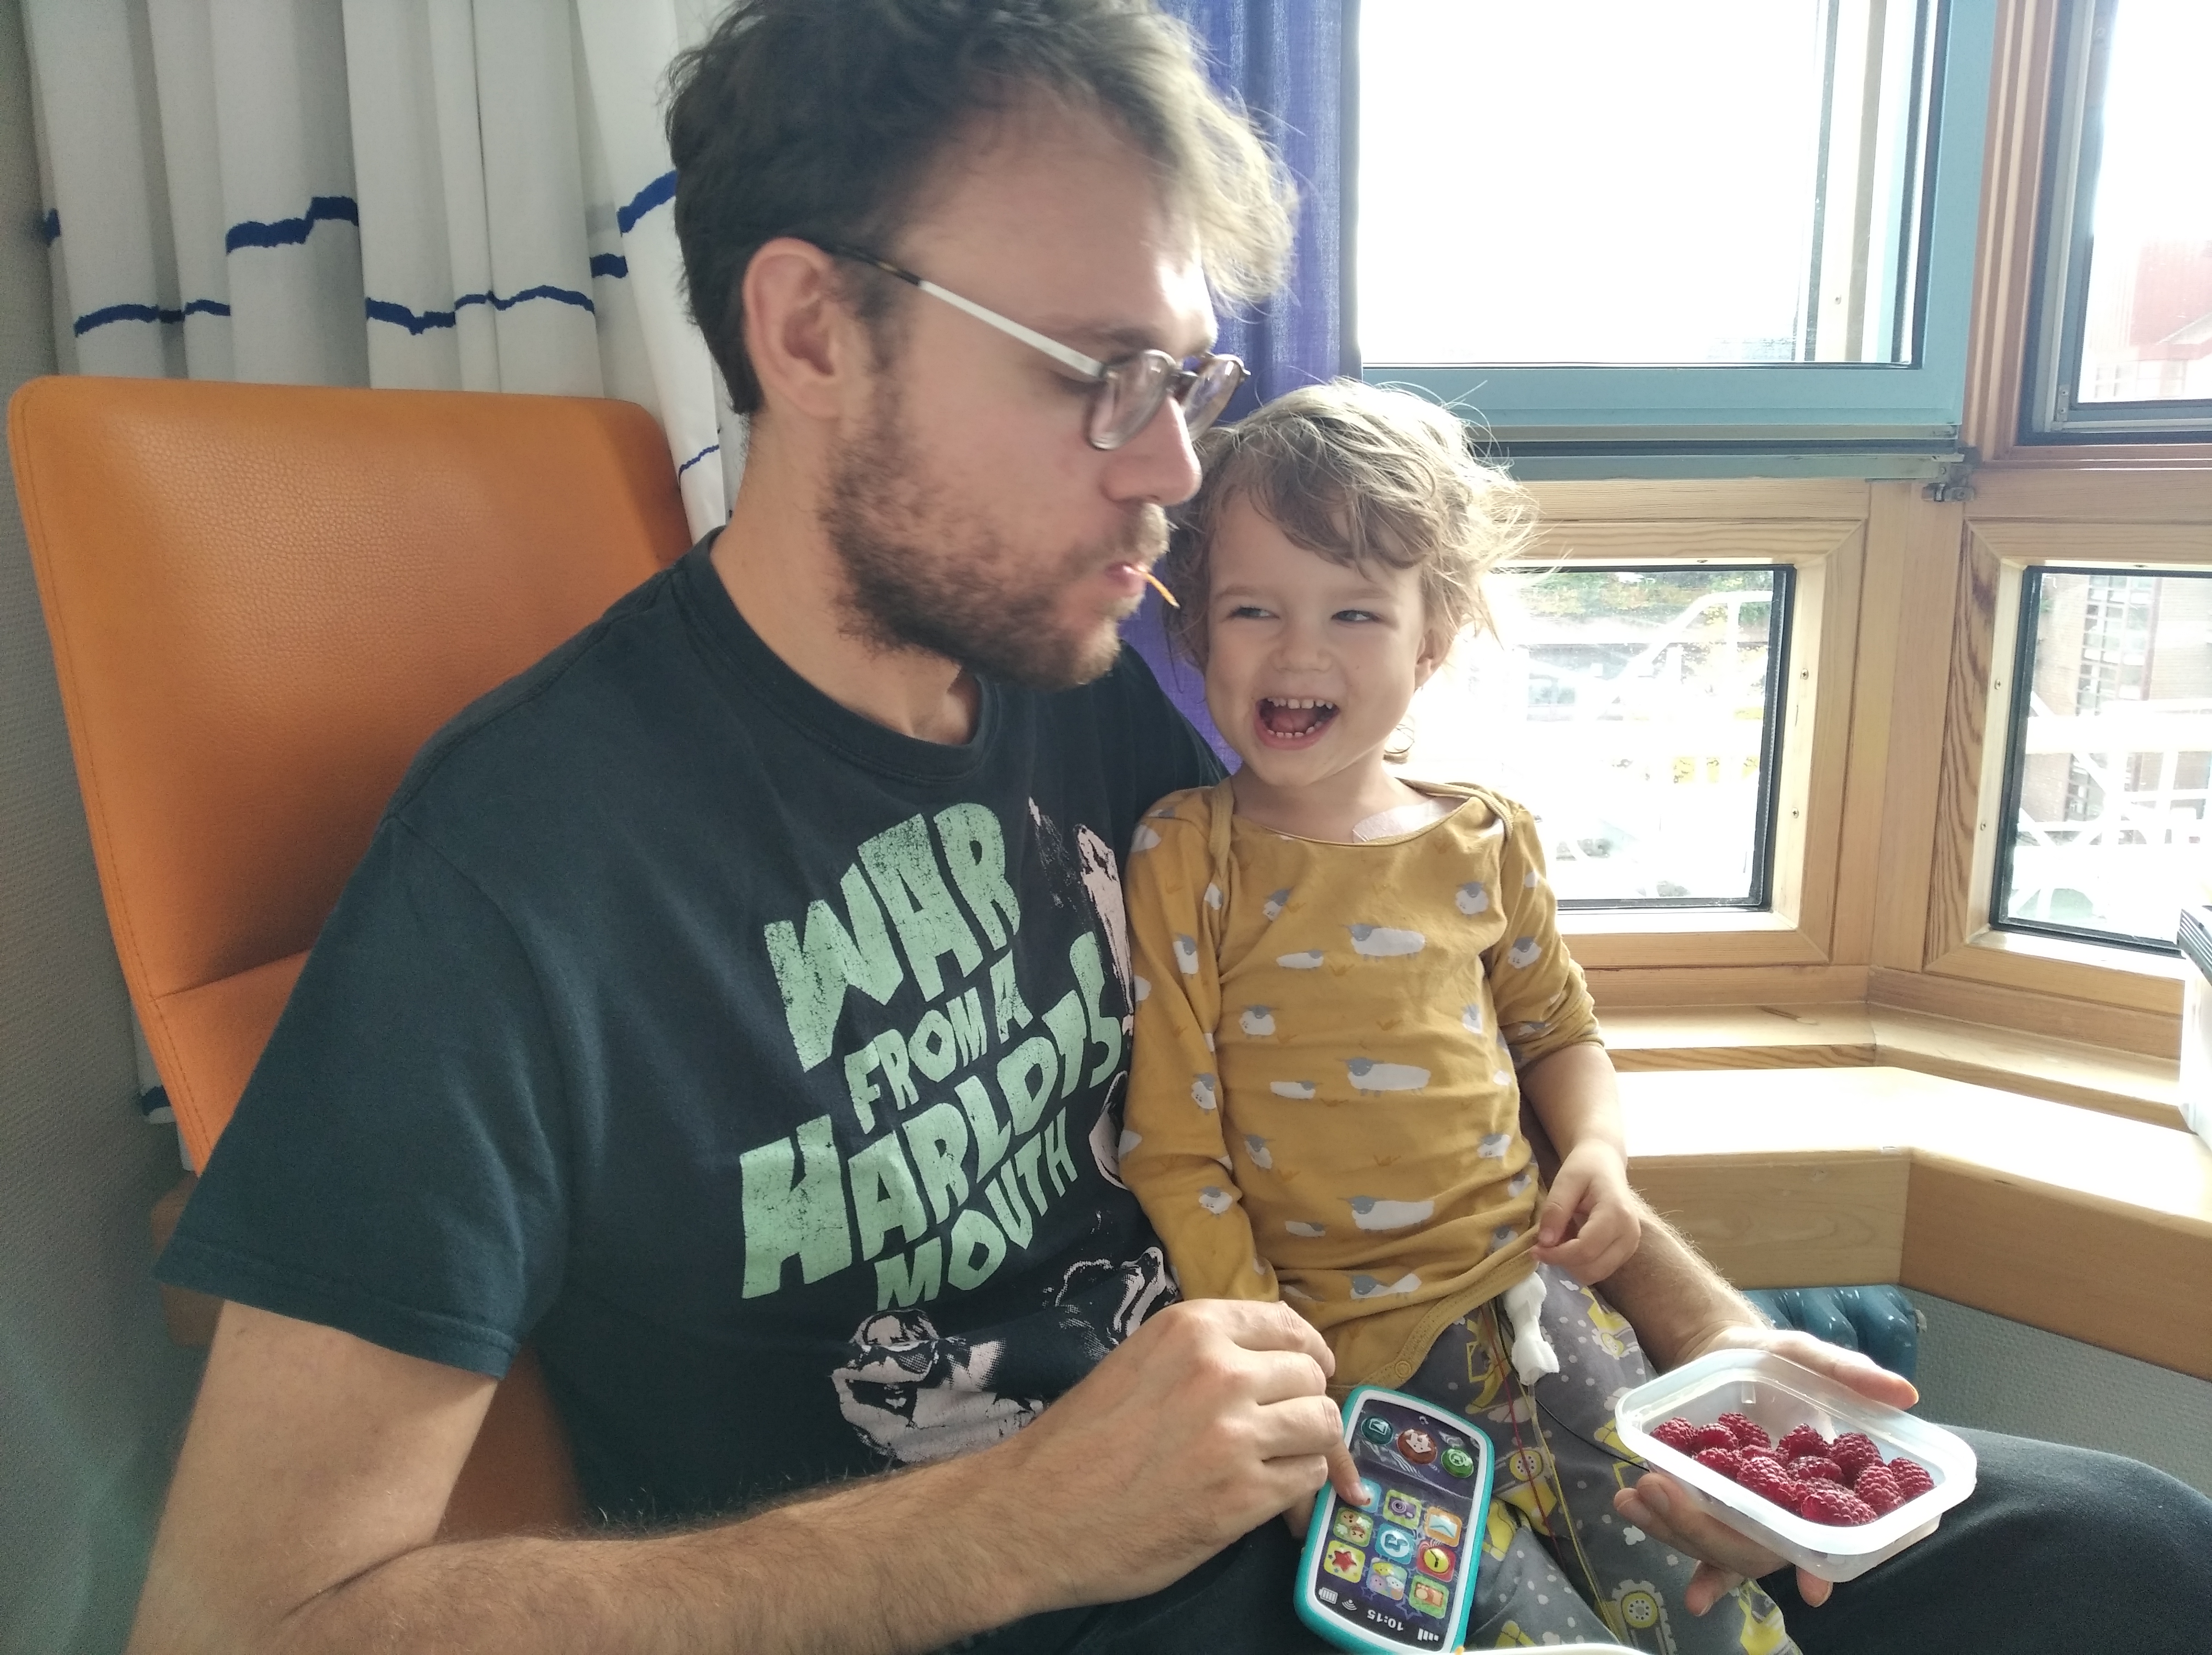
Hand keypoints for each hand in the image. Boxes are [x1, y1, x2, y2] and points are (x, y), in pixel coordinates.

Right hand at [994, 1299, 1360, 1610]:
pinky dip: (1297, 1489)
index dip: (1308, 1352)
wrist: (1035, 1512)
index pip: (1286, 1325)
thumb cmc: (1078, 1439)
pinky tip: (1269, 1498)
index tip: (1312, 1371)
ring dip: (1310, 1447)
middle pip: (1311, 1376)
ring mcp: (1236, 1434)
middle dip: (1305, 1403)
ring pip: (1322, 1426)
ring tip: (1282, 1464)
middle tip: (1285, 1430)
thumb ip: (1202, 1355)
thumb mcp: (1140, 1362)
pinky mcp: (1243, 1495)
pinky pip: (1307, 1478)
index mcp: (1190, 1329)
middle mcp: (1220, 1371)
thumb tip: (1271, 1365)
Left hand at [1532, 1140, 1639, 1282]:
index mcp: (1617, 1214)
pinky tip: (1572, 1241)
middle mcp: (1630, 1235)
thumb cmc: (1585, 1168)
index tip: (1534, 1249)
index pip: (1585, 1250)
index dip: (1556, 1255)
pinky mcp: (1625, 1251)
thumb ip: (1555, 1211)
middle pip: (1592, 1269)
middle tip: (1544, 1245)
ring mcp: (1631, 1246)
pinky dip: (1580, 1262)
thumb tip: (1545, 1243)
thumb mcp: (1565, 1181)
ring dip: (1571, 1264)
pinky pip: (1599, 1268)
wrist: (1606, 1164)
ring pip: (1596, 1274)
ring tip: (1560, 1238)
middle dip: (1563, 1262)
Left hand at [1611, 1323, 1920, 1615]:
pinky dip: (1664, 1526)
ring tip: (1634, 1497)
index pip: (1832, 1540)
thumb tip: (1904, 1393)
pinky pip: (1691, 1529)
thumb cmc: (1778, 1358)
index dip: (1823, 1566)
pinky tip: (1631, 1511)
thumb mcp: (1810, 1357)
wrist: (1722, 1348)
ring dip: (1675, 1528)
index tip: (1813, 1588)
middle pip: (1758, 1550)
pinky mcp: (1709, 1501)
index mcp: (1822, 1488)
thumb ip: (1850, 1374)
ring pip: (1718, 1544)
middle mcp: (1783, 1512)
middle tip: (1663, 1495)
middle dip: (1712, 1534)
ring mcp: (1743, 1512)